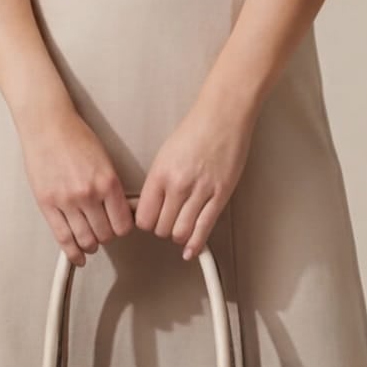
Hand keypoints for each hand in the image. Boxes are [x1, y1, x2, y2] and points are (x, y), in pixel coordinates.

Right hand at [16, 99, 134, 266]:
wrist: (47, 126)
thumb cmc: (76, 137)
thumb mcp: (105, 160)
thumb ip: (111, 188)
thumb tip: (120, 211)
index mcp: (107, 182)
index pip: (122, 223)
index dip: (122, 229)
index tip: (119, 228)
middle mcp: (89, 194)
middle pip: (105, 234)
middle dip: (106, 237)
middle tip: (104, 233)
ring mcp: (66, 201)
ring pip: (85, 239)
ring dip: (90, 245)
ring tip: (91, 243)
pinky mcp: (47, 204)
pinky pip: (62, 237)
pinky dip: (72, 252)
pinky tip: (77, 257)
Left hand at [135, 94, 256, 261]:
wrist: (222, 117)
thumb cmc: (196, 130)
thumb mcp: (165, 155)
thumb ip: (157, 183)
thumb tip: (148, 205)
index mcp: (160, 174)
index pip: (144, 217)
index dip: (146, 223)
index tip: (149, 221)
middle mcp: (178, 185)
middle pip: (161, 228)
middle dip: (162, 229)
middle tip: (166, 223)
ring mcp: (201, 191)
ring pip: (181, 232)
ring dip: (178, 235)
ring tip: (180, 229)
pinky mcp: (220, 195)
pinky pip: (204, 227)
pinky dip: (196, 244)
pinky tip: (191, 250)